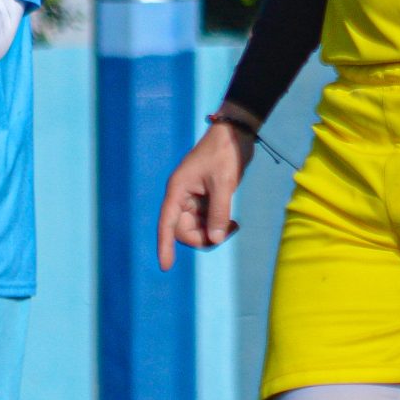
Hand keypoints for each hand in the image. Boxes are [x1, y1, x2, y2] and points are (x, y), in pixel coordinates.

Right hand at [156, 118, 255, 268]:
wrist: (235, 133)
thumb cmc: (225, 153)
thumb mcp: (224, 183)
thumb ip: (219, 212)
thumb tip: (215, 239)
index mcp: (178, 189)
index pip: (166, 223)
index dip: (164, 245)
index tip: (166, 266)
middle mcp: (181, 195)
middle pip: (183, 230)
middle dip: (203, 237)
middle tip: (228, 232)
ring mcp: (193, 198)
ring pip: (196, 227)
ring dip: (213, 232)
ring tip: (235, 225)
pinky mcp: (205, 198)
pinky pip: (207, 220)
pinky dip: (218, 225)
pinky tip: (233, 222)